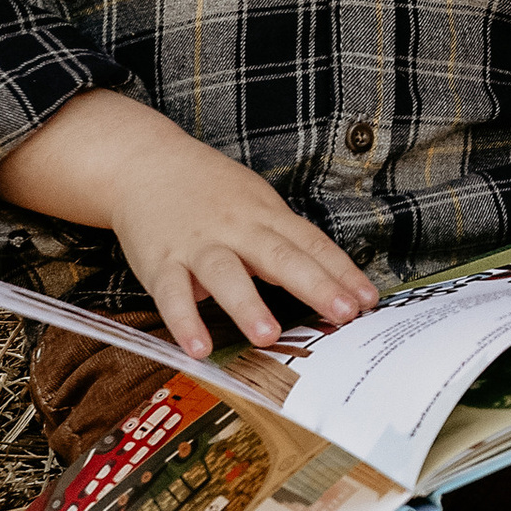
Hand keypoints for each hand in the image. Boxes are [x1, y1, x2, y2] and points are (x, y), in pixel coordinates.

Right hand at [104, 136, 379, 356]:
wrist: (143, 162)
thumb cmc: (208, 190)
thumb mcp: (254, 203)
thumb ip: (283, 241)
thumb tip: (325, 283)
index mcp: (265, 215)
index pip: (310, 244)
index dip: (341, 272)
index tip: (367, 299)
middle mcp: (235, 228)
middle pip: (280, 257)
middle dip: (315, 286)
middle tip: (344, 314)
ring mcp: (197, 245)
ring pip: (225, 275)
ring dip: (247, 305)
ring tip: (269, 336)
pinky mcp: (160, 261)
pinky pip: (172, 294)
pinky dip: (184, 322)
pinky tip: (199, 348)